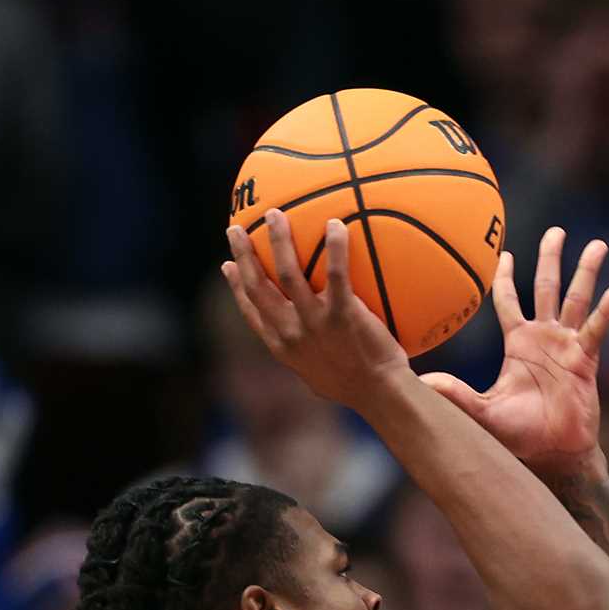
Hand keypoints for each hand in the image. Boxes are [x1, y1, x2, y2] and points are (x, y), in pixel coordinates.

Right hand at [222, 210, 409, 412]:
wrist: (381, 396)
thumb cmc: (361, 388)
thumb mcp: (325, 378)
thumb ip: (315, 357)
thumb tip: (320, 345)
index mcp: (283, 348)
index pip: (252, 312)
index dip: (236, 287)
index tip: (227, 265)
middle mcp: (291, 333)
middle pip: (257, 287)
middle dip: (243, 255)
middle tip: (236, 229)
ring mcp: (314, 323)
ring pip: (286, 273)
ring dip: (277, 240)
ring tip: (274, 214)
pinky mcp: (341, 315)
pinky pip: (335, 273)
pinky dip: (335, 247)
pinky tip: (335, 224)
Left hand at [419, 228, 608, 473]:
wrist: (553, 455)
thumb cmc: (519, 436)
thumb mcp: (482, 411)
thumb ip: (455, 394)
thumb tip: (420, 382)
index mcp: (519, 343)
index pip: (509, 301)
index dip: (506, 277)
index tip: (504, 253)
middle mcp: (544, 338)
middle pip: (548, 288)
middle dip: (551, 258)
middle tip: (557, 231)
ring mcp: (567, 346)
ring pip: (577, 300)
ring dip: (587, 272)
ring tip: (598, 245)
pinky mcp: (586, 360)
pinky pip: (595, 329)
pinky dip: (605, 311)